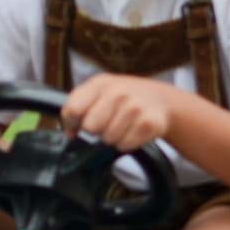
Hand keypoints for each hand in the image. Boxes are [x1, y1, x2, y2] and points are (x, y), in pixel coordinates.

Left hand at [61, 74, 175, 150]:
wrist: (160, 99)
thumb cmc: (124, 98)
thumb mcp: (100, 92)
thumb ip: (78, 107)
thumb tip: (69, 133)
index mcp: (100, 84)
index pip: (73, 109)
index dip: (73, 122)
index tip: (78, 125)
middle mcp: (118, 92)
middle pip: (90, 127)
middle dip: (96, 130)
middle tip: (106, 123)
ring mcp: (135, 107)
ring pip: (108, 139)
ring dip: (113, 138)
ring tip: (122, 126)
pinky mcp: (148, 124)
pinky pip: (124, 145)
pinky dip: (127, 143)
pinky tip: (132, 131)